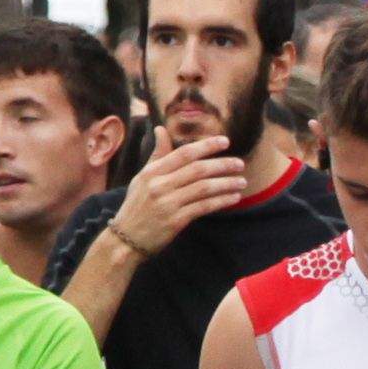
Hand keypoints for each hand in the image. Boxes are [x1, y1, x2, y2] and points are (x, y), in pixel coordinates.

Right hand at [115, 131, 248, 257]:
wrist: (126, 239)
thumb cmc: (137, 206)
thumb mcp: (142, 178)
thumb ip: (157, 155)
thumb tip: (161, 129)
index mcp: (152, 172)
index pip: (183, 154)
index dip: (206, 146)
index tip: (225, 141)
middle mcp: (160, 185)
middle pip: (197, 170)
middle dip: (222, 165)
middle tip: (240, 163)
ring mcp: (168, 203)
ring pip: (204, 188)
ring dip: (226, 183)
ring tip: (242, 182)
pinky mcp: (176, 220)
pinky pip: (204, 207)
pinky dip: (221, 201)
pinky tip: (233, 198)